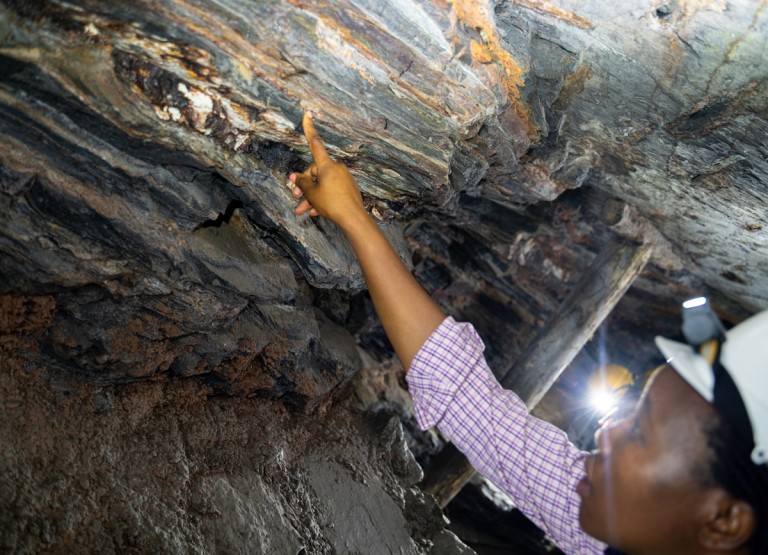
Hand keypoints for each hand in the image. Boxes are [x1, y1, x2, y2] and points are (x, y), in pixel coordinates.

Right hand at [290, 111, 364, 227]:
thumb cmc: (332, 203)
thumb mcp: (312, 193)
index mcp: (327, 165)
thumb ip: (302, 184)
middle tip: (295, 197)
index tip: (308, 113)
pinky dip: (322, 200)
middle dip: (304, 186)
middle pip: (314, 172)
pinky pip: (330, 191)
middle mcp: (336, 168)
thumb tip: (298, 178)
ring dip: (311, 197)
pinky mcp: (348, 189)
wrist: (354, 219)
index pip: (315, 143)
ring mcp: (343, 178)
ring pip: (321, 185)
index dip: (309, 128)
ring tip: (301, 211)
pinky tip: (315, 213)